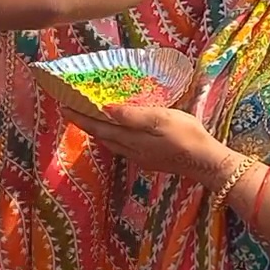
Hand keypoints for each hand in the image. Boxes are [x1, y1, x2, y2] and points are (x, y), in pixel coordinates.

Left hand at [60, 104, 234, 187]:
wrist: (206, 162)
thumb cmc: (187, 136)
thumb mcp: (161, 119)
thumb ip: (133, 115)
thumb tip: (106, 108)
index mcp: (132, 139)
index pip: (99, 127)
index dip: (81, 117)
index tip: (63, 106)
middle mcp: (131, 151)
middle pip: (102, 136)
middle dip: (85, 123)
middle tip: (71, 110)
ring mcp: (140, 158)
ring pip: (112, 143)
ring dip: (99, 130)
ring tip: (89, 118)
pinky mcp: (150, 160)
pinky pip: (123, 146)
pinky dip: (114, 136)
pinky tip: (118, 132)